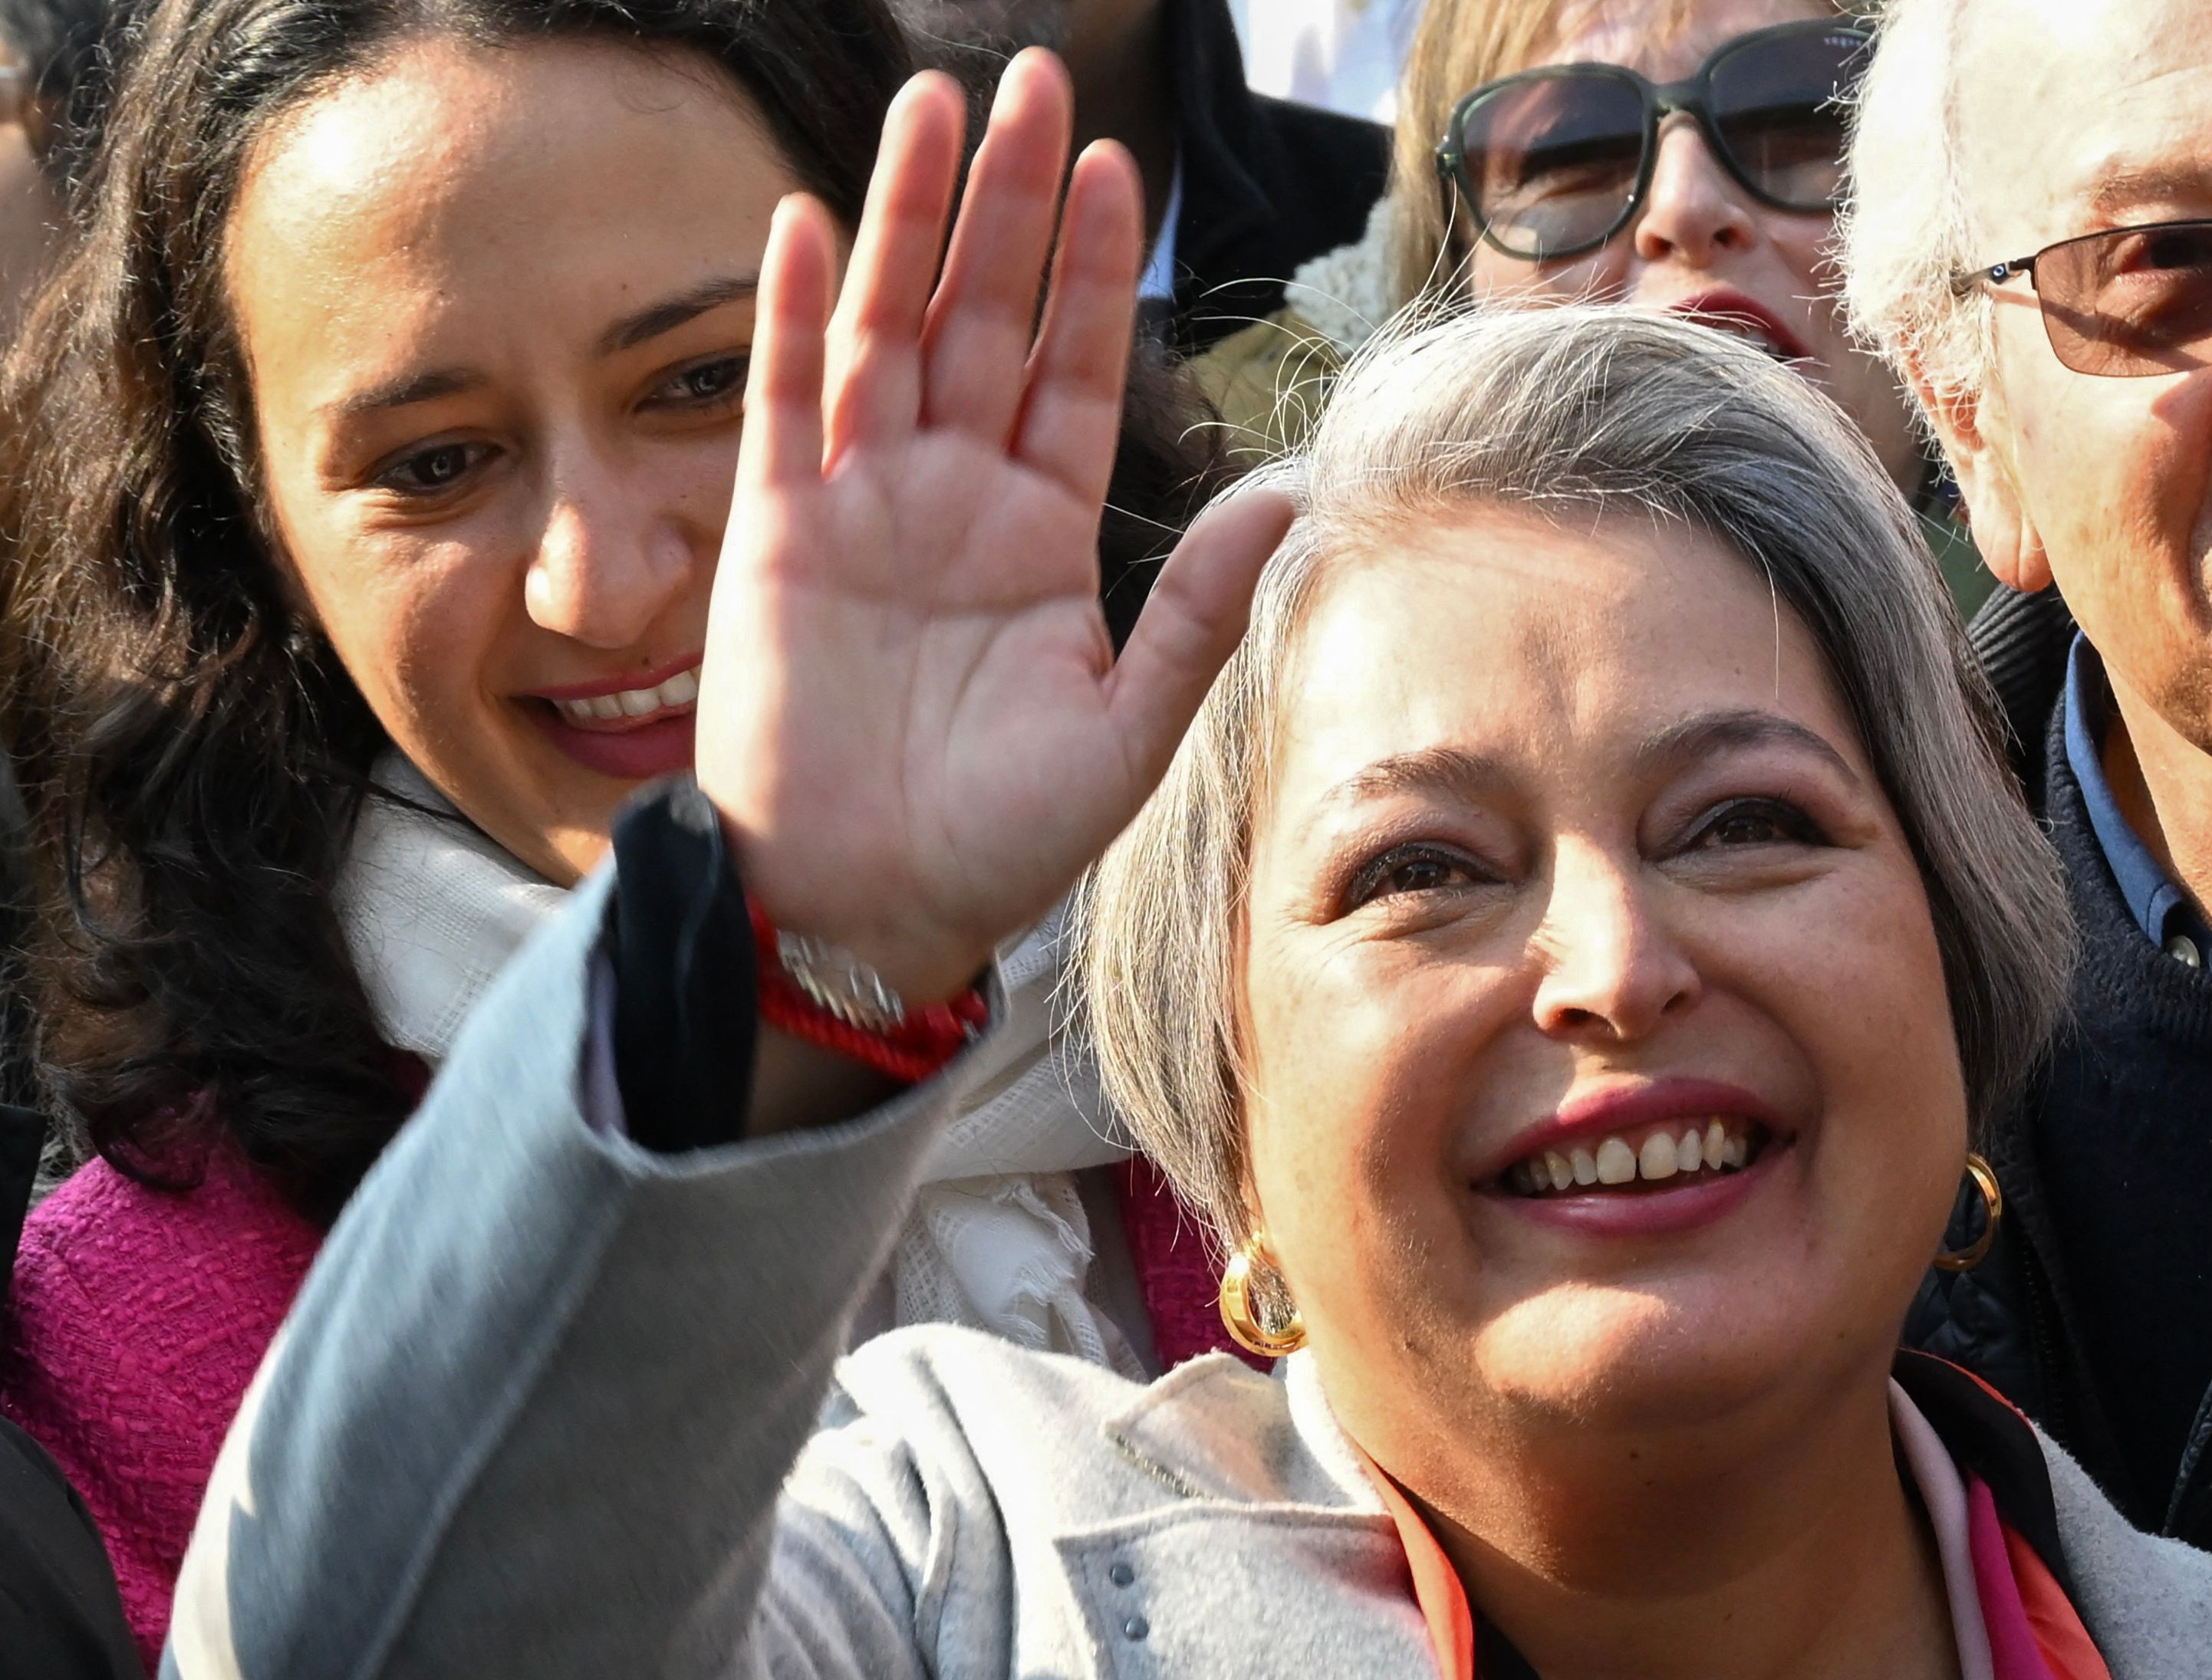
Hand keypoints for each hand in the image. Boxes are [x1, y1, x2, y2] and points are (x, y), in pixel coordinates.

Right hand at [695, 53, 1292, 1005]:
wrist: (869, 915)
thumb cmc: (1000, 843)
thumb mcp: (1130, 730)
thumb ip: (1200, 609)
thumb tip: (1289, 492)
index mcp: (1041, 535)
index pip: (1073, 369)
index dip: (1091, 269)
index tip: (1118, 167)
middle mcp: (951, 500)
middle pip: (983, 319)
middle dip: (1009, 201)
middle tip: (1034, 80)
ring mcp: (857, 510)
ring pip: (884, 331)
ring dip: (907, 220)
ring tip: (935, 105)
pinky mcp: (772, 540)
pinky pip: (781, 410)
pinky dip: (788, 319)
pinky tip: (808, 226)